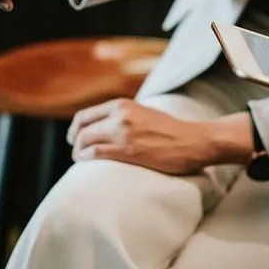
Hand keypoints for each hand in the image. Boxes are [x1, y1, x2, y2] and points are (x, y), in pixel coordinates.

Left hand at [67, 100, 253, 175]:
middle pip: (82, 128)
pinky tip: (86, 163)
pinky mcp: (128, 150)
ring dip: (78, 152)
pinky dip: (85, 158)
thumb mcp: (143, 113)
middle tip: (76, 151)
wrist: (193, 141)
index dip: (75, 128)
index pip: (85, 115)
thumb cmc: (170, 131)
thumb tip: (105, 126)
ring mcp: (124, 132)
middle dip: (75, 141)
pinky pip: (95, 153)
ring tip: (81, 160)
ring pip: (86, 141)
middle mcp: (120, 115)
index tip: (75, 138)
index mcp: (123, 105)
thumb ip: (124, 116)